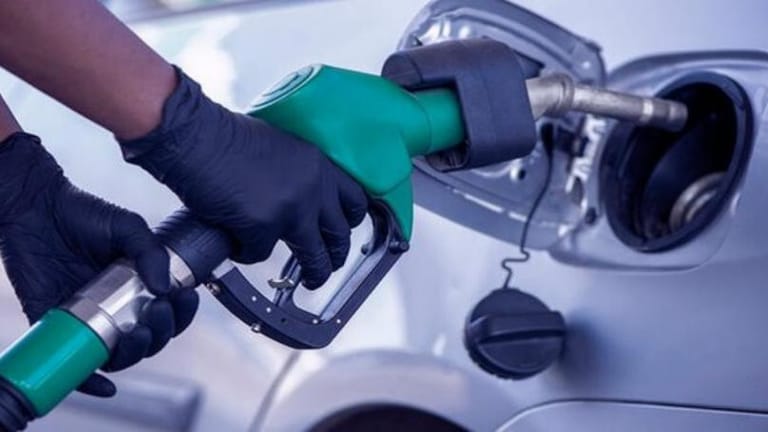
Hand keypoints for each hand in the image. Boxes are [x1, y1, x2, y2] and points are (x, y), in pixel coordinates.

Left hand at [0, 132, 197, 396]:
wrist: (34, 208)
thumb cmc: (82, 213)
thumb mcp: (127, 227)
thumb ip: (150, 252)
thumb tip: (164, 287)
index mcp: (138, 286)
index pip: (168, 312)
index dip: (182, 313)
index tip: (184, 297)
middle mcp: (117, 308)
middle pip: (149, 339)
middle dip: (162, 332)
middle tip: (158, 312)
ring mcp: (89, 320)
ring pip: (120, 355)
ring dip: (136, 354)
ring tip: (137, 334)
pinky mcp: (58, 327)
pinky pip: (76, 366)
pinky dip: (91, 384)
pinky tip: (105, 388)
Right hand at [119, 68, 366, 288]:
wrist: (195, 136)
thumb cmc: (226, 138)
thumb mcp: (281, 148)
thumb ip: (300, 174)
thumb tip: (303, 200)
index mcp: (318, 164)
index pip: (355, 200)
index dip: (351, 221)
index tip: (345, 231)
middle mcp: (313, 187)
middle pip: (340, 235)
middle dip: (336, 256)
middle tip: (329, 264)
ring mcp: (290, 209)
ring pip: (314, 256)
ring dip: (313, 273)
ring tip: (308, 281)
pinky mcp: (262, 227)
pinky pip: (260, 254)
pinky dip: (247, 253)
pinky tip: (236, 242)